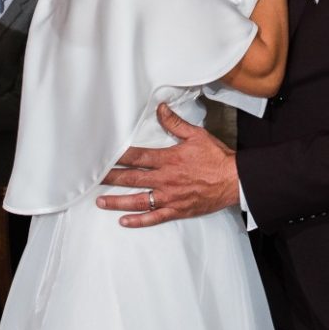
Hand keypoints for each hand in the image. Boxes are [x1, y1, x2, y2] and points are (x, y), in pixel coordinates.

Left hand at [95, 103, 239, 226]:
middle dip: (111, 178)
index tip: (103, 156)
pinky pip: (154, 218)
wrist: (234, 180)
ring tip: (101, 201)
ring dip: (117, 201)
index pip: (137, 157)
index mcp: (168, 159)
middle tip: (94, 178)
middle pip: (132, 178)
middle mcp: (165, 179)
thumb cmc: (217, 158)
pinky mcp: (177, 210)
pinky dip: (138, 220)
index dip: (118, 156)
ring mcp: (170, 197)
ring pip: (138, 200)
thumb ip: (175, 123)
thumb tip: (161, 109)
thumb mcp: (197, 135)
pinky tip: (124, 221)